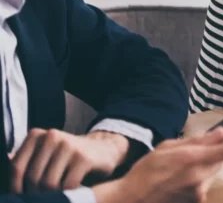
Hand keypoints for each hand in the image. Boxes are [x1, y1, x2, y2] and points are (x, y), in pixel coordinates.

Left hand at [10, 129, 128, 192]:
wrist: (104, 149)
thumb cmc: (69, 157)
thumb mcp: (47, 153)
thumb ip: (27, 160)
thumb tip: (6, 171)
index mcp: (37, 135)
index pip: (17, 167)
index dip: (17, 188)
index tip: (23, 197)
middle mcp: (52, 136)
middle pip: (33, 178)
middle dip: (38, 194)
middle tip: (46, 198)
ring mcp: (69, 145)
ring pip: (49, 184)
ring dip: (54, 195)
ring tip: (60, 195)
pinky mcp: (84, 158)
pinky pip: (68, 185)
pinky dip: (69, 194)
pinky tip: (74, 191)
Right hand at [93, 127, 222, 202]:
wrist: (133, 199)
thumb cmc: (147, 171)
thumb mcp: (169, 147)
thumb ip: (198, 140)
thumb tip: (221, 133)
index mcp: (192, 160)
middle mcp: (199, 178)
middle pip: (221, 161)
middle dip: (214, 155)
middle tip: (195, 154)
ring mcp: (199, 193)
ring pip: (213, 173)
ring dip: (206, 168)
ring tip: (183, 170)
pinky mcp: (197, 202)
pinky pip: (205, 185)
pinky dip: (199, 180)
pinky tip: (181, 181)